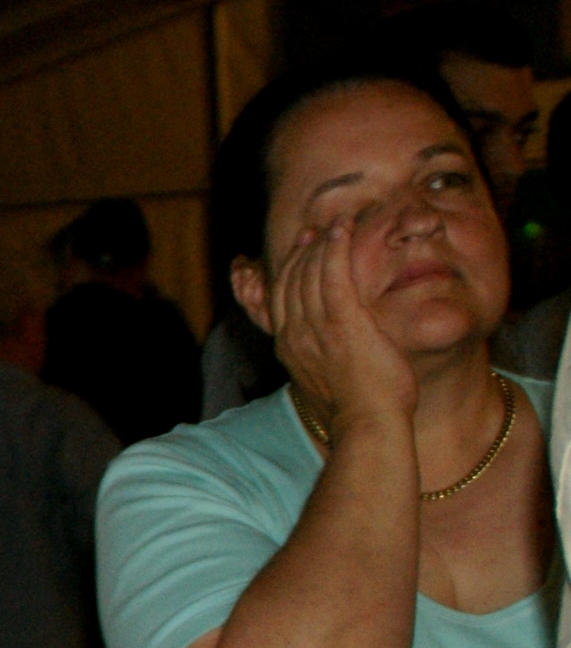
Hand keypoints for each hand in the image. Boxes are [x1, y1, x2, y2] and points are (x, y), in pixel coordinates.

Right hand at [269, 213, 414, 435]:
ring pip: (309, 274)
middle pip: (290, 282)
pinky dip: (336, 248)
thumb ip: (325, 356)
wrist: (367, 424)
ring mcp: (316, 328)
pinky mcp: (342, 322)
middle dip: (301, 252)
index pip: (280, 298)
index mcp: (289, 347)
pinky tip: (343, 229)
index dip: (290, 270)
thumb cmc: (359, 408)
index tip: (303, 251)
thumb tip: (336, 349)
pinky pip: (333, 275)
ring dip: (322, 244)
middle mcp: (294, 335)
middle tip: (314, 231)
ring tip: (335, 224)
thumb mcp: (330, 378)